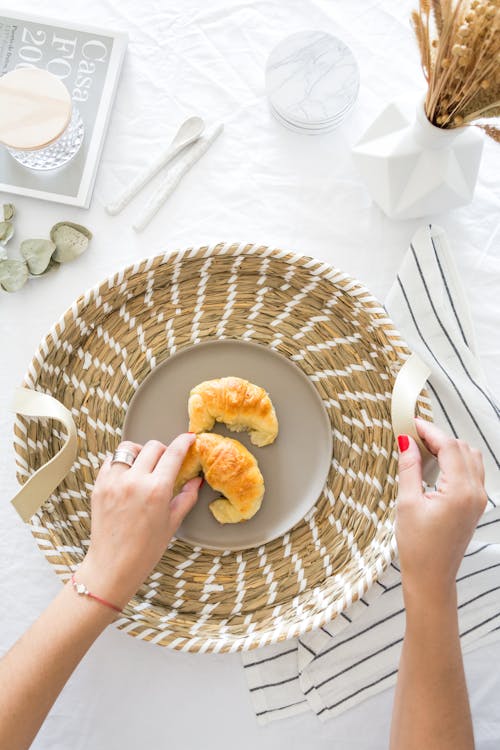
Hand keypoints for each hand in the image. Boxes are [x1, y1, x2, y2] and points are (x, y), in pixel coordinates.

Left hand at [78, 435, 201, 608]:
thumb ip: (186, 497)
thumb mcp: (172, 523)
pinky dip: (120, 462)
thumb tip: (196, 480)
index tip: (188, 438)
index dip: (183, 442)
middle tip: (166, 461)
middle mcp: (134, 481)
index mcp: (156, 490)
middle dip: (163, 450)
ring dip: (140, 452)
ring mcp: (113, 482)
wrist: (112, 566)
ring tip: (144, 465)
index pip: (173, 453)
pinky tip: (127, 474)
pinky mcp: (99, 486)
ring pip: (128, 448)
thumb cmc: (144, 550)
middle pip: (152, 446)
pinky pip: (110, 461)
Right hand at [396, 419, 486, 605]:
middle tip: (413, 437)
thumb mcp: (407, 503)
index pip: (449, 446)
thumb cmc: (418, 546)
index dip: (430, 431)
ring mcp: (478, 499)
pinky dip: (455, 461)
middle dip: (438, 438)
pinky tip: (435, 466)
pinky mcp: (475, 504)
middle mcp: (475, 493)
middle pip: (462, 448)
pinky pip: (471, 471)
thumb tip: (407, 441)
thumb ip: (409, 468)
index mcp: (459, 491)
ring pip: (470, 457)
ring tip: (423, 450)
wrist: (431, 576)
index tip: (411, 423)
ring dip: (449, 448)